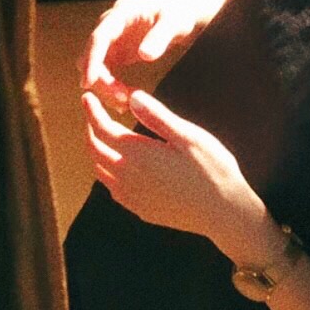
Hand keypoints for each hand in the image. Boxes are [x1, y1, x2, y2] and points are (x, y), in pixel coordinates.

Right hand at [77, 0, 234, 110]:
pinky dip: (112, 86)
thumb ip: (160, 37)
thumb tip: (144, 55)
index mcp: (121, 13)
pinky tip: (125, 100)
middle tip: (121, 101)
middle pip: (93, 55)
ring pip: (98, 66)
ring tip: (125, 104)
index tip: (88, 82)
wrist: (187, 11)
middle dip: (101, 79)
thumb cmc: (181, 12)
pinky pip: (107, 71)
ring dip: (105, 85)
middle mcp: (112, 25)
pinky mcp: (119, 51)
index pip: (99, 37)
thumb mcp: (174, 22)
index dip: (91, 59)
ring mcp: (114, 39)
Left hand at [82, 88, 274, 263]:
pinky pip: (112, 189)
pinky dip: (107, 172)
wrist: (223, 213)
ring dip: (96, 151)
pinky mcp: (141, 210)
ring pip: (100, 172)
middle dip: (90, 130)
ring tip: (103, 136)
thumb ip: (156, 116)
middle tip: (93, 114)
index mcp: (137, 154)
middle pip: (94, 151)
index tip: (87, 98)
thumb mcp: (187, 135)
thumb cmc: (211, 169)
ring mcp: (132, 197)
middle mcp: (127, 177)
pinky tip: (119, 167)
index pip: (102, 129)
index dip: (91, 112)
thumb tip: (132, 96)